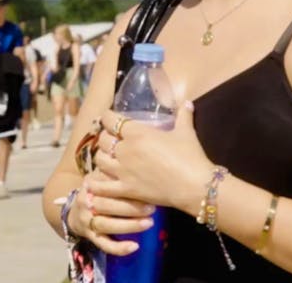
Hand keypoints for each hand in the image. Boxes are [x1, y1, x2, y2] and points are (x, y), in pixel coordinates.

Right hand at [67, 171, 154, 255]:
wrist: (76, 210)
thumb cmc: (99, 191)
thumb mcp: (102, 176)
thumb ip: (115, 169)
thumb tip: (141, 156)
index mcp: (91, 184)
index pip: (107, 186)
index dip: (126, 188)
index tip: (147, 188)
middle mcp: (85, 201)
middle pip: (107, 205)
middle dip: (131, 207)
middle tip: (152, 207)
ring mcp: (86, 220)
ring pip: (107, 224)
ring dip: (129, 225)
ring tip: (148, 223)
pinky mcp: (89, 236)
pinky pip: (104, 244)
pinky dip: (119, 247)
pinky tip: (134, 247)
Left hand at [88, 103, 213, 214]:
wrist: (195, 185)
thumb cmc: (190, 156)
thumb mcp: (186, 132)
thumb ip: (183, 115)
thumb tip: (187, 103)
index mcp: (137, 133)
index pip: (110, 119)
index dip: (107, 117)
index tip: (109, 118)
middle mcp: (125, 150)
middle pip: (102, 139)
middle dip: (105, 137)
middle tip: (111, 138)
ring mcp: (123, 171)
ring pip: (99, 159)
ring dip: (101, 156)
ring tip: (107, 157)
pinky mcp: (126, 189)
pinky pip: (102, 186)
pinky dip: (96, 183)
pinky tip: (96, 182)